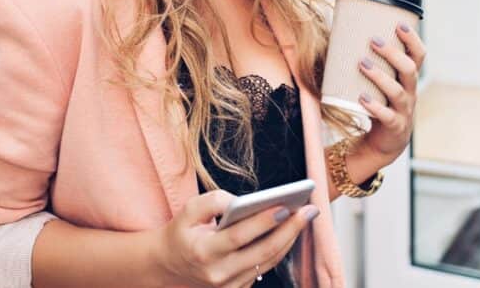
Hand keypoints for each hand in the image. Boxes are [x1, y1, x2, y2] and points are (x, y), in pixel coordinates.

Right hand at [153, 189, 318, 287]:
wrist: (171, 264)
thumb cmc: (183, 232)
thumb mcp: (189, 210)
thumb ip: (213, 201)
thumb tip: (241, 201)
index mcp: (203, 252)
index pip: (239, 237)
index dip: (263, 222)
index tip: (284, 206)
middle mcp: (219, 273)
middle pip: (262, 251)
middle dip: (289, 229)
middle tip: (308, 209)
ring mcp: (230, 285)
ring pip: (269, 261)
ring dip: (290, 238)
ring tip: (305, 216)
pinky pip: (265, 267)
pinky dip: (280, 248)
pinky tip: (291, 230)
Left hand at [356, 22, 426, 165]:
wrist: (384, 142)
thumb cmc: (379, 103)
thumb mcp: (380, 83)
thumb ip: (369, 62)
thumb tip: (339, 35)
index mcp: (408, 79)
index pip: (418, 56)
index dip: (413, 40)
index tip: (399, 24)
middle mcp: (410, 93)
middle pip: (409, 70)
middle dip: (393, 54)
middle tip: (373, 40)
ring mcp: (404, 111)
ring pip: (397, 91)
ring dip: (380, 76)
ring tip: (362, 64)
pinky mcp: (394, 127)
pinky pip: (387, 116)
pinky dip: (374, 106)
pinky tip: (361, 97)